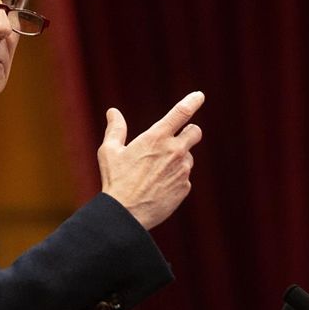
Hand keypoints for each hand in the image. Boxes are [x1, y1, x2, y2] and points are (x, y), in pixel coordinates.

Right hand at [99, 92, 204, 228]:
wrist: (126, 214)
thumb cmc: (115, 180)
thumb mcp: (109, 151)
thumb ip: (115, 129)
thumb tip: (113, 112)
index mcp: (157, 137)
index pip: (181, 112)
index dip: (192, 101)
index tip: (199, 96)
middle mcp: (174, 151)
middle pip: (195, 132)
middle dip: (189, 132)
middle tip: (177, 139)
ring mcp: (182, 170)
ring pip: (188, 157)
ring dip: (178, 159)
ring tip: (155, 172)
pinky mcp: (185, 187)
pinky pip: (184, 177)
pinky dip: (174, 179)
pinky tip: (158, 187)